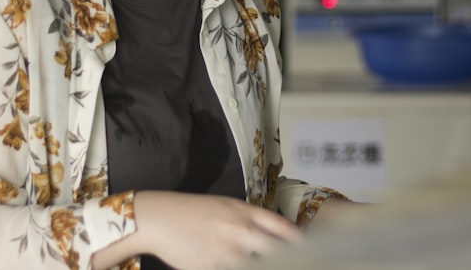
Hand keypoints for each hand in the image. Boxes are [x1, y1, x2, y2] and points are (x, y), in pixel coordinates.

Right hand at [132, 191, 302, 269]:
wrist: (157, 217)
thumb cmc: (191, 212)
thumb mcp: (224, 207)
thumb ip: (250, 220)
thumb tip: (276, 236)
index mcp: (243, 212)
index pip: (281, 228)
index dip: (299, 243)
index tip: (313, 252)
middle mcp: (237, 230)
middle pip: (275, 252)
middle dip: (290, 263)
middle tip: (302, 266)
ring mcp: (224, 251)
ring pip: (254, 266)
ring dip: (262, 267)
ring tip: (275, 268)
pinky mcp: (208, 267)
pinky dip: (236, 269)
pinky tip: (235, 267)